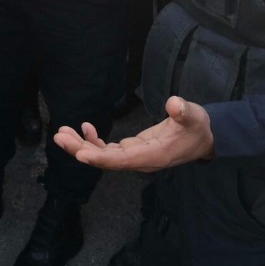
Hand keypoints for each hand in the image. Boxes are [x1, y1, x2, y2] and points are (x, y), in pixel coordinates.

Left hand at [53, 96, 213, 172]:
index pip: (121, 160)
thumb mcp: (194, 116)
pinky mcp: (133, 149)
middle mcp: (140, 161)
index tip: (80, 153)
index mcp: (153, 156)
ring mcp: (135, 156)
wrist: (205, 138)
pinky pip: (109, 149)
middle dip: (81, 149)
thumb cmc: (198, 127)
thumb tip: (174, 104)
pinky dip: (94, 140)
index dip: (99, 157)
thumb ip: (184, 111)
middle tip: (59, 137)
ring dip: (82, 145)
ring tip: (62, 133)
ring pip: (103, 155)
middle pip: (105, 160)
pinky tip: (85, 127)